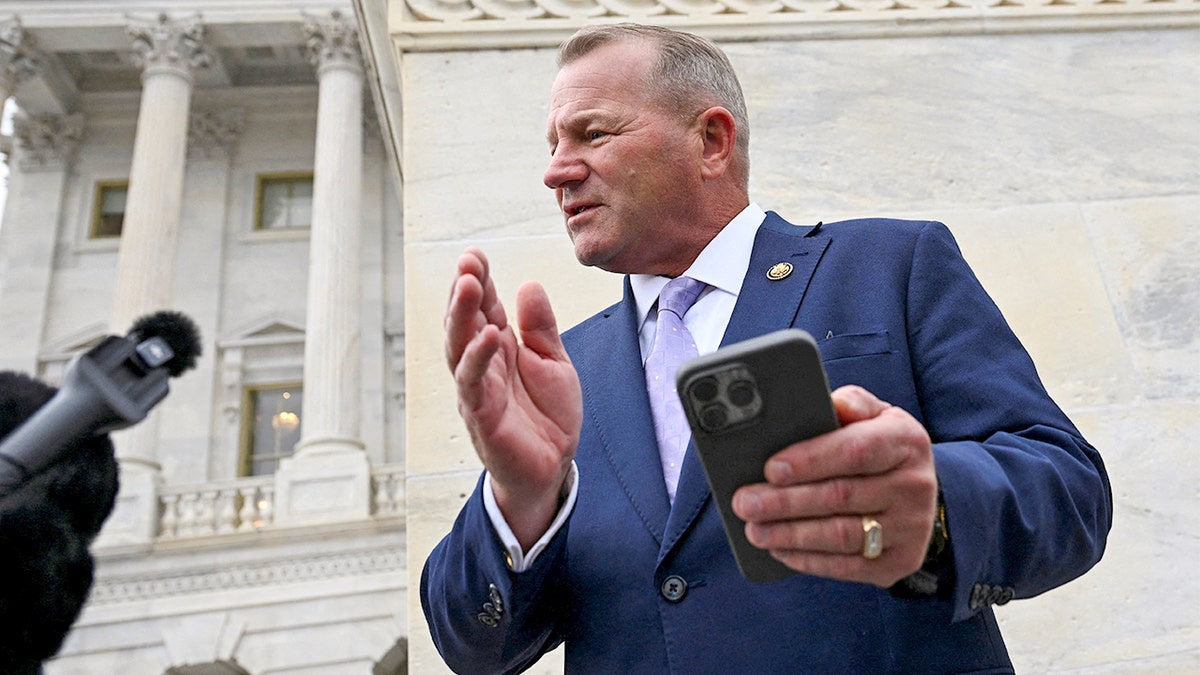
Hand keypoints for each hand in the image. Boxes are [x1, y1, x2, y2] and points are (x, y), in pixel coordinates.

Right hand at [445, 248, 582, 549]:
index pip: (483, 307)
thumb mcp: (554, 361)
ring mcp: (477, 389)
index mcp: (499, 347)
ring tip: (470, 285)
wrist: (552, 467)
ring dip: (462, 315)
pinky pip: (473, 383)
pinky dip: (478, 358)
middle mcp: (482, 364)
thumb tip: (528, 283)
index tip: (475, 253)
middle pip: (465, 321)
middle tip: (468, 261)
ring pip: (459, 346)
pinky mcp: (481, 415)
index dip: (479, 280)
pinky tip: (488, 335)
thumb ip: (541, 326)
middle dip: (463, 290)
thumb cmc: (547, 416)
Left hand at [731, 385, 936, 587]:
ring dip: (791, 535)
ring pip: (842, 535)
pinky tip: (780, 549)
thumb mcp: (875, 416)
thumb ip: (850, 404)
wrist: (919, 491)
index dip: (811, 460)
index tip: (771, 469)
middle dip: (786, 501)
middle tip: (746, 503)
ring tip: (755, 530)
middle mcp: (914, 486)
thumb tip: (828, 404)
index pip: (856, 450)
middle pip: (841, 496)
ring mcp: (911, 528)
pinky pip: (849, 566)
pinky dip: (809, 560)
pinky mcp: (901, 561)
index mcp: (906, 441)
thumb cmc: (880, 447)